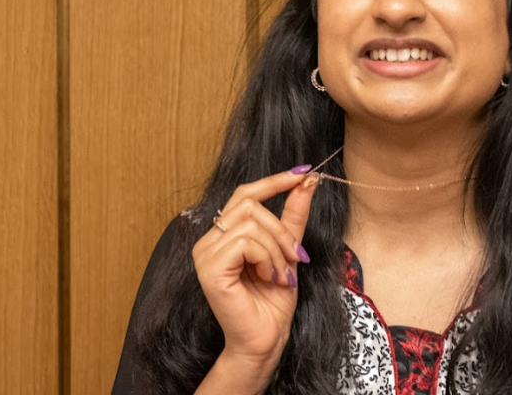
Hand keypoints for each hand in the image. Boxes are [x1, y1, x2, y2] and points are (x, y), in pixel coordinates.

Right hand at [192, 168, 318, 366]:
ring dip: (277, 249)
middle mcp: (209, 240)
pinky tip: (269, 278)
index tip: (304, 172)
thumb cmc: (273, 300)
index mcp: (224, 234)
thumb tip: (306, 181)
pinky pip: (246, 242)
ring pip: (251, 223)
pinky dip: (268, 259)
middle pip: (251, 203)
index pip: (245, 192)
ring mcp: (205, 253)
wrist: (266, 338)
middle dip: (282, 229)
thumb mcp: (289, 250)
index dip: (275, 180)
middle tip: (295, 257)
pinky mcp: (209, 268)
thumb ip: (293, 216)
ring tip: (281, 274)